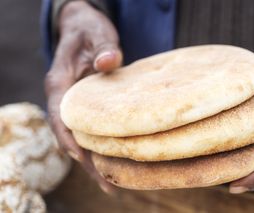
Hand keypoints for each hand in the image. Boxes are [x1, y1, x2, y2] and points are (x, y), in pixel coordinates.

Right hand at [45, 1, 121, 193]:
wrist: (85, 29)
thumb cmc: (89, 31)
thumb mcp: (96, 34)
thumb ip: (103, 48)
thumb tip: (109, 62)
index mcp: (60, 83)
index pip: (60, 116)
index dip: (69, 139)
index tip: (83, 159)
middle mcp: (63, 98)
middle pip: (70, 135)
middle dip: (86, 161)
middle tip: (107, 184)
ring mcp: (74, 105)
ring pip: (80, 138)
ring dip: (94, 160)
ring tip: (113, 184)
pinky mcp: (86, 108)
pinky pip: (89, 131)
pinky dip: (99, 147)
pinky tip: (114, 161)